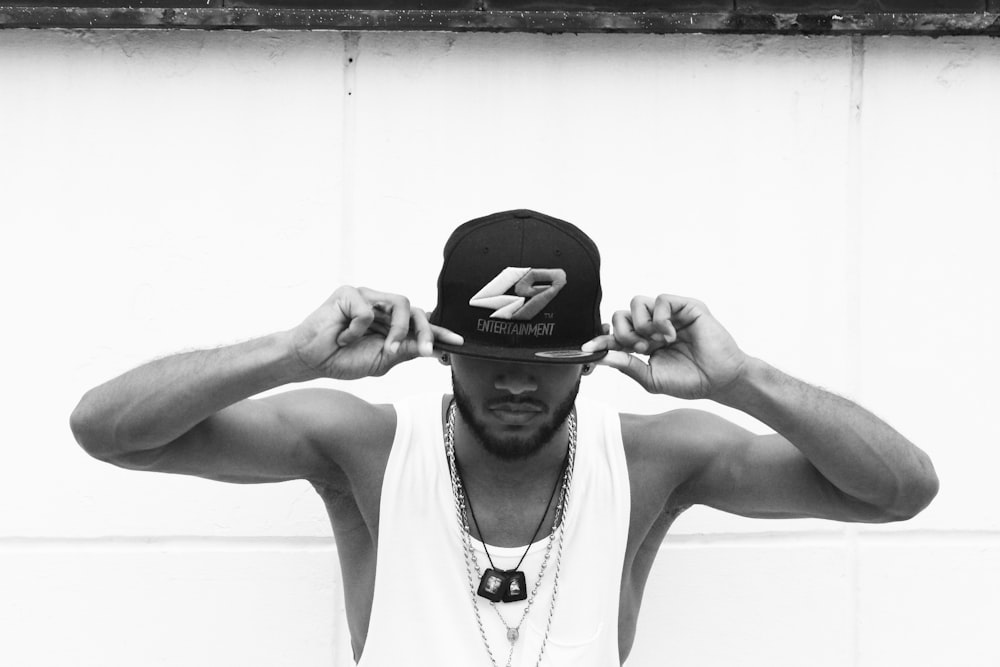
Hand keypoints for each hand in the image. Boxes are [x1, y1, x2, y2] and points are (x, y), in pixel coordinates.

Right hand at [289, 286, 462, 380]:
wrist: (310, 360)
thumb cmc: (341, 359)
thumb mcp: (381, 360)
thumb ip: (405, 351)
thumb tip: (431, 347)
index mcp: (389, 323)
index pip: (420, 323)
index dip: (439, 331)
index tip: (458, 342)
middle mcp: (381, 307)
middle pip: (416, 310)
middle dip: (425, 331)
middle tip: (426, 350)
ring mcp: (366, 298)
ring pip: (400, 304)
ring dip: (398, 330)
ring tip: (386, 348)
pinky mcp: (349, 293)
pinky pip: (368, 311)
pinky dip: (357, 330)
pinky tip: (343, 337)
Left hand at [581, 294, 746, 399]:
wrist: (720, 381)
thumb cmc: (690, 381)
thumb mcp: (651, 378)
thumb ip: (627, 366)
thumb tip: (602, 357)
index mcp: (644, 342)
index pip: (616, 335)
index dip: (601, 339)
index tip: (587, 349)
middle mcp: (654, 325)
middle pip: (622, 314)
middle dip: (624, 333)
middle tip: (641, 349)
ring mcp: (670, 315)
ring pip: (637, 302)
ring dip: (641, 325)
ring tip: (656, 342)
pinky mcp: (686, 306)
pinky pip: (662, 300)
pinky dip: (661, 318)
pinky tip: (670, 335)